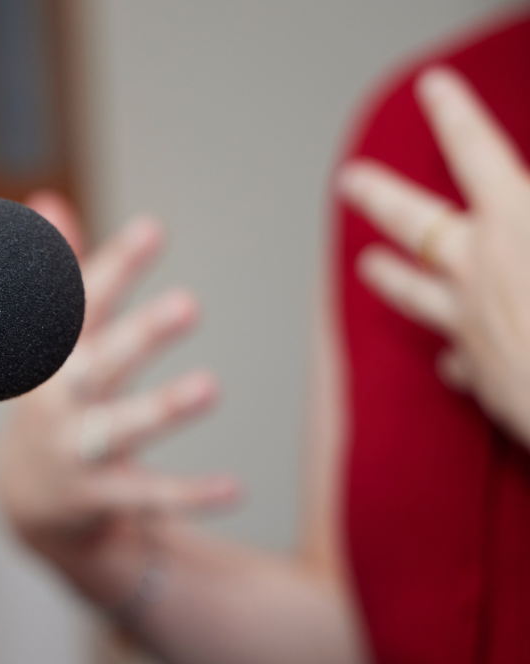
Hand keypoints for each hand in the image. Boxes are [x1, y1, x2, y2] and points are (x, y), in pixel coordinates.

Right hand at [0, 191, 237, 606]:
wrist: (23, 499)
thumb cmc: (51, 402)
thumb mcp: (48, 341)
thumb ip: (57, 275)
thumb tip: (49, 201)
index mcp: (56, 356)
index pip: (83, 304)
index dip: (117, 266)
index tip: (154, 230)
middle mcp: (62, 399)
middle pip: (100, 363)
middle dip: (140, 335)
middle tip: (186, 306)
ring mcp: (77, 450)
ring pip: (120, 429)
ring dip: (161, 409)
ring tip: (208, 388)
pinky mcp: (98, 497)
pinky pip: (146, 497)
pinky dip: (188, 495)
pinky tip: (234, 487)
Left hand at [340, 67, 529, 446]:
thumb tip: (520, 196)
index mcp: (515, 225)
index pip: (476, 152)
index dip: (455, 115)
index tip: (432, 87)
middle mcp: (479, 271)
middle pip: (415, 223)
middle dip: (381, 196)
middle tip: (349, 180)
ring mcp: (472, 325)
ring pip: (416, 295)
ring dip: (390, 277)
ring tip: (366, 266)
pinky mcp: (485, 378)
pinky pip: (461, 363)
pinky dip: (457, 359)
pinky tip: (451, 363)